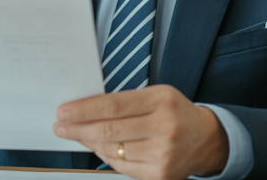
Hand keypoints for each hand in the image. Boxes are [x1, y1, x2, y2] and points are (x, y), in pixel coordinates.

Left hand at [54, 85, 228, 179]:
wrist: (205, 139)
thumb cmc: (175, 113)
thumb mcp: (156, 95)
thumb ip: (125, 100)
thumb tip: (85, 109)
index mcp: (162, 101)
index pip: (112, 105)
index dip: (83, 110)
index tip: (64, 111)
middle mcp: (164, 128)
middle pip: (109, 130)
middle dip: (78, 128)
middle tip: (61, 126)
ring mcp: (163, 154)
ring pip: (112, 150)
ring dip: (88, 142)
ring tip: (77, 134)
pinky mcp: (160, 175)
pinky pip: (121, 166)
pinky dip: (105, 156)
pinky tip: (97, 147)